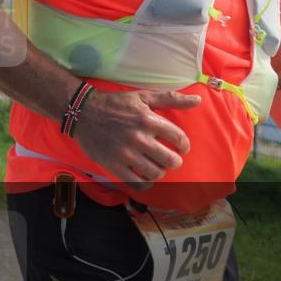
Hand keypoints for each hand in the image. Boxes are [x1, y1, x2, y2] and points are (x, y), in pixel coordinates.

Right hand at [73, 89, 200, 189]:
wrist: (83, 112)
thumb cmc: (115, 104)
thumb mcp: (142, 97)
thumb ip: (170, 99)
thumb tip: (198, 100)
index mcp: (148, 120)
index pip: (179, 138)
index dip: (184, 145)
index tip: (181, 147)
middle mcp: (138, 138)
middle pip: (170, 160)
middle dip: (174, 161)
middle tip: (168, 158)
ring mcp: (126, 154)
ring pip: (156, 173)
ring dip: (159, 171)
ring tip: (155, 165)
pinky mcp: (114, 166)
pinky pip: (138, 184)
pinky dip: (145, 183)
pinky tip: (143, 175)